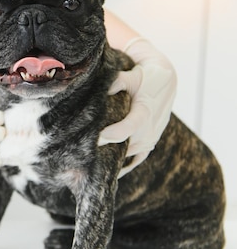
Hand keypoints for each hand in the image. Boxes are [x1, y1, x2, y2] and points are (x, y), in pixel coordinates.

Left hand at [98, 37, 176, 177]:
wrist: (166, 80)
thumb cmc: (145, 77)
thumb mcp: (132, 76)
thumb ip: (116, 82)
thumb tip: (99, 88)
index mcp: (145, 112)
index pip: (128, 128)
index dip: (111, 135)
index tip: (95, 138)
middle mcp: (150, 129)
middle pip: (126, 145)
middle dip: (106, 149)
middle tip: (83, 153)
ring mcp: (151, 138)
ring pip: (130, 154)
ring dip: (113, 158)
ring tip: (90, 163)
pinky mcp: (151, 142)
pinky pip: (138, 159)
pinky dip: (125, 166)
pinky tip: (110, 172)